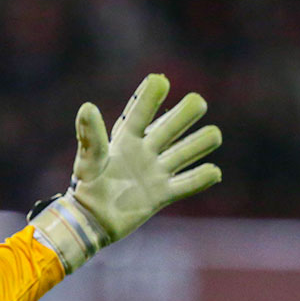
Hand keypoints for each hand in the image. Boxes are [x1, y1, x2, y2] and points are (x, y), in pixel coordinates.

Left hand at [30, 74, 220, 271]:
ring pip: (186, 151)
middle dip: (185, 113)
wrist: (91, 220)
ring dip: (201, 143)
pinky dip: (202, 178)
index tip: (160, 80)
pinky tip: (213, 172)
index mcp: (125, 139)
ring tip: (212, 136)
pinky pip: (188, 184)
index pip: (140, 113)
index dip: (150, 96)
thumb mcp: (88, 159)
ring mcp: (156, 172)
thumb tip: (88, 107)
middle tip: (197, 102)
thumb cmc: (86, 186)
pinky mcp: (163, 194)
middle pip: (171, 127)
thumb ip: (90, 135)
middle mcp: (145, 151)